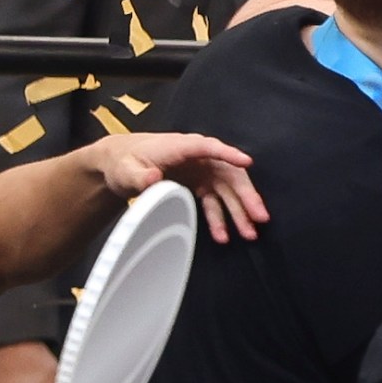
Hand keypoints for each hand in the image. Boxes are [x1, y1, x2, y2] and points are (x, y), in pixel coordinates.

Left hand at [82, 131, 266, 243]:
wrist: (121, 164)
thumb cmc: (126, 161)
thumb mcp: (127, 170)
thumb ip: (140, 176)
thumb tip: (153, 178)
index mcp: (183, 147)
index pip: (210, 148)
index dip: (229, 154)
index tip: (246, 162)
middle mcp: (199, 158)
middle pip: (229, 174)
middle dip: (246, 196)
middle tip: (260, 216)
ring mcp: (202, 172)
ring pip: (228, 192)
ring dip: (239, 213)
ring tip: (250, 233)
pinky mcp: (200, 185)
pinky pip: (215, 203)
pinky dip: (220, 219)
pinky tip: (224, 235)